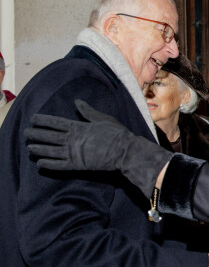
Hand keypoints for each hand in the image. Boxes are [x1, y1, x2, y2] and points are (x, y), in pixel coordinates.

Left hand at [25, 99, 172, 198]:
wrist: (125, 151)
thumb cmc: (116, 133)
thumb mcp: (102, 118)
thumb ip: (87, 112)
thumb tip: (77, 102)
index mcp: (78, 127)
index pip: (55, 123)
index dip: (43, 121)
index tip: (33, 119)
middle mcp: (72, 139)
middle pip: (49, 136)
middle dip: (36, 134)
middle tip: (25, 132)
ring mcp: (73, 153)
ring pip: (50, 151)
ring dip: (39, 149)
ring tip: (28, 148)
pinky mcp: (77, 165)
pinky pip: (59, 165)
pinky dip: (48, 164)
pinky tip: (40, 163)